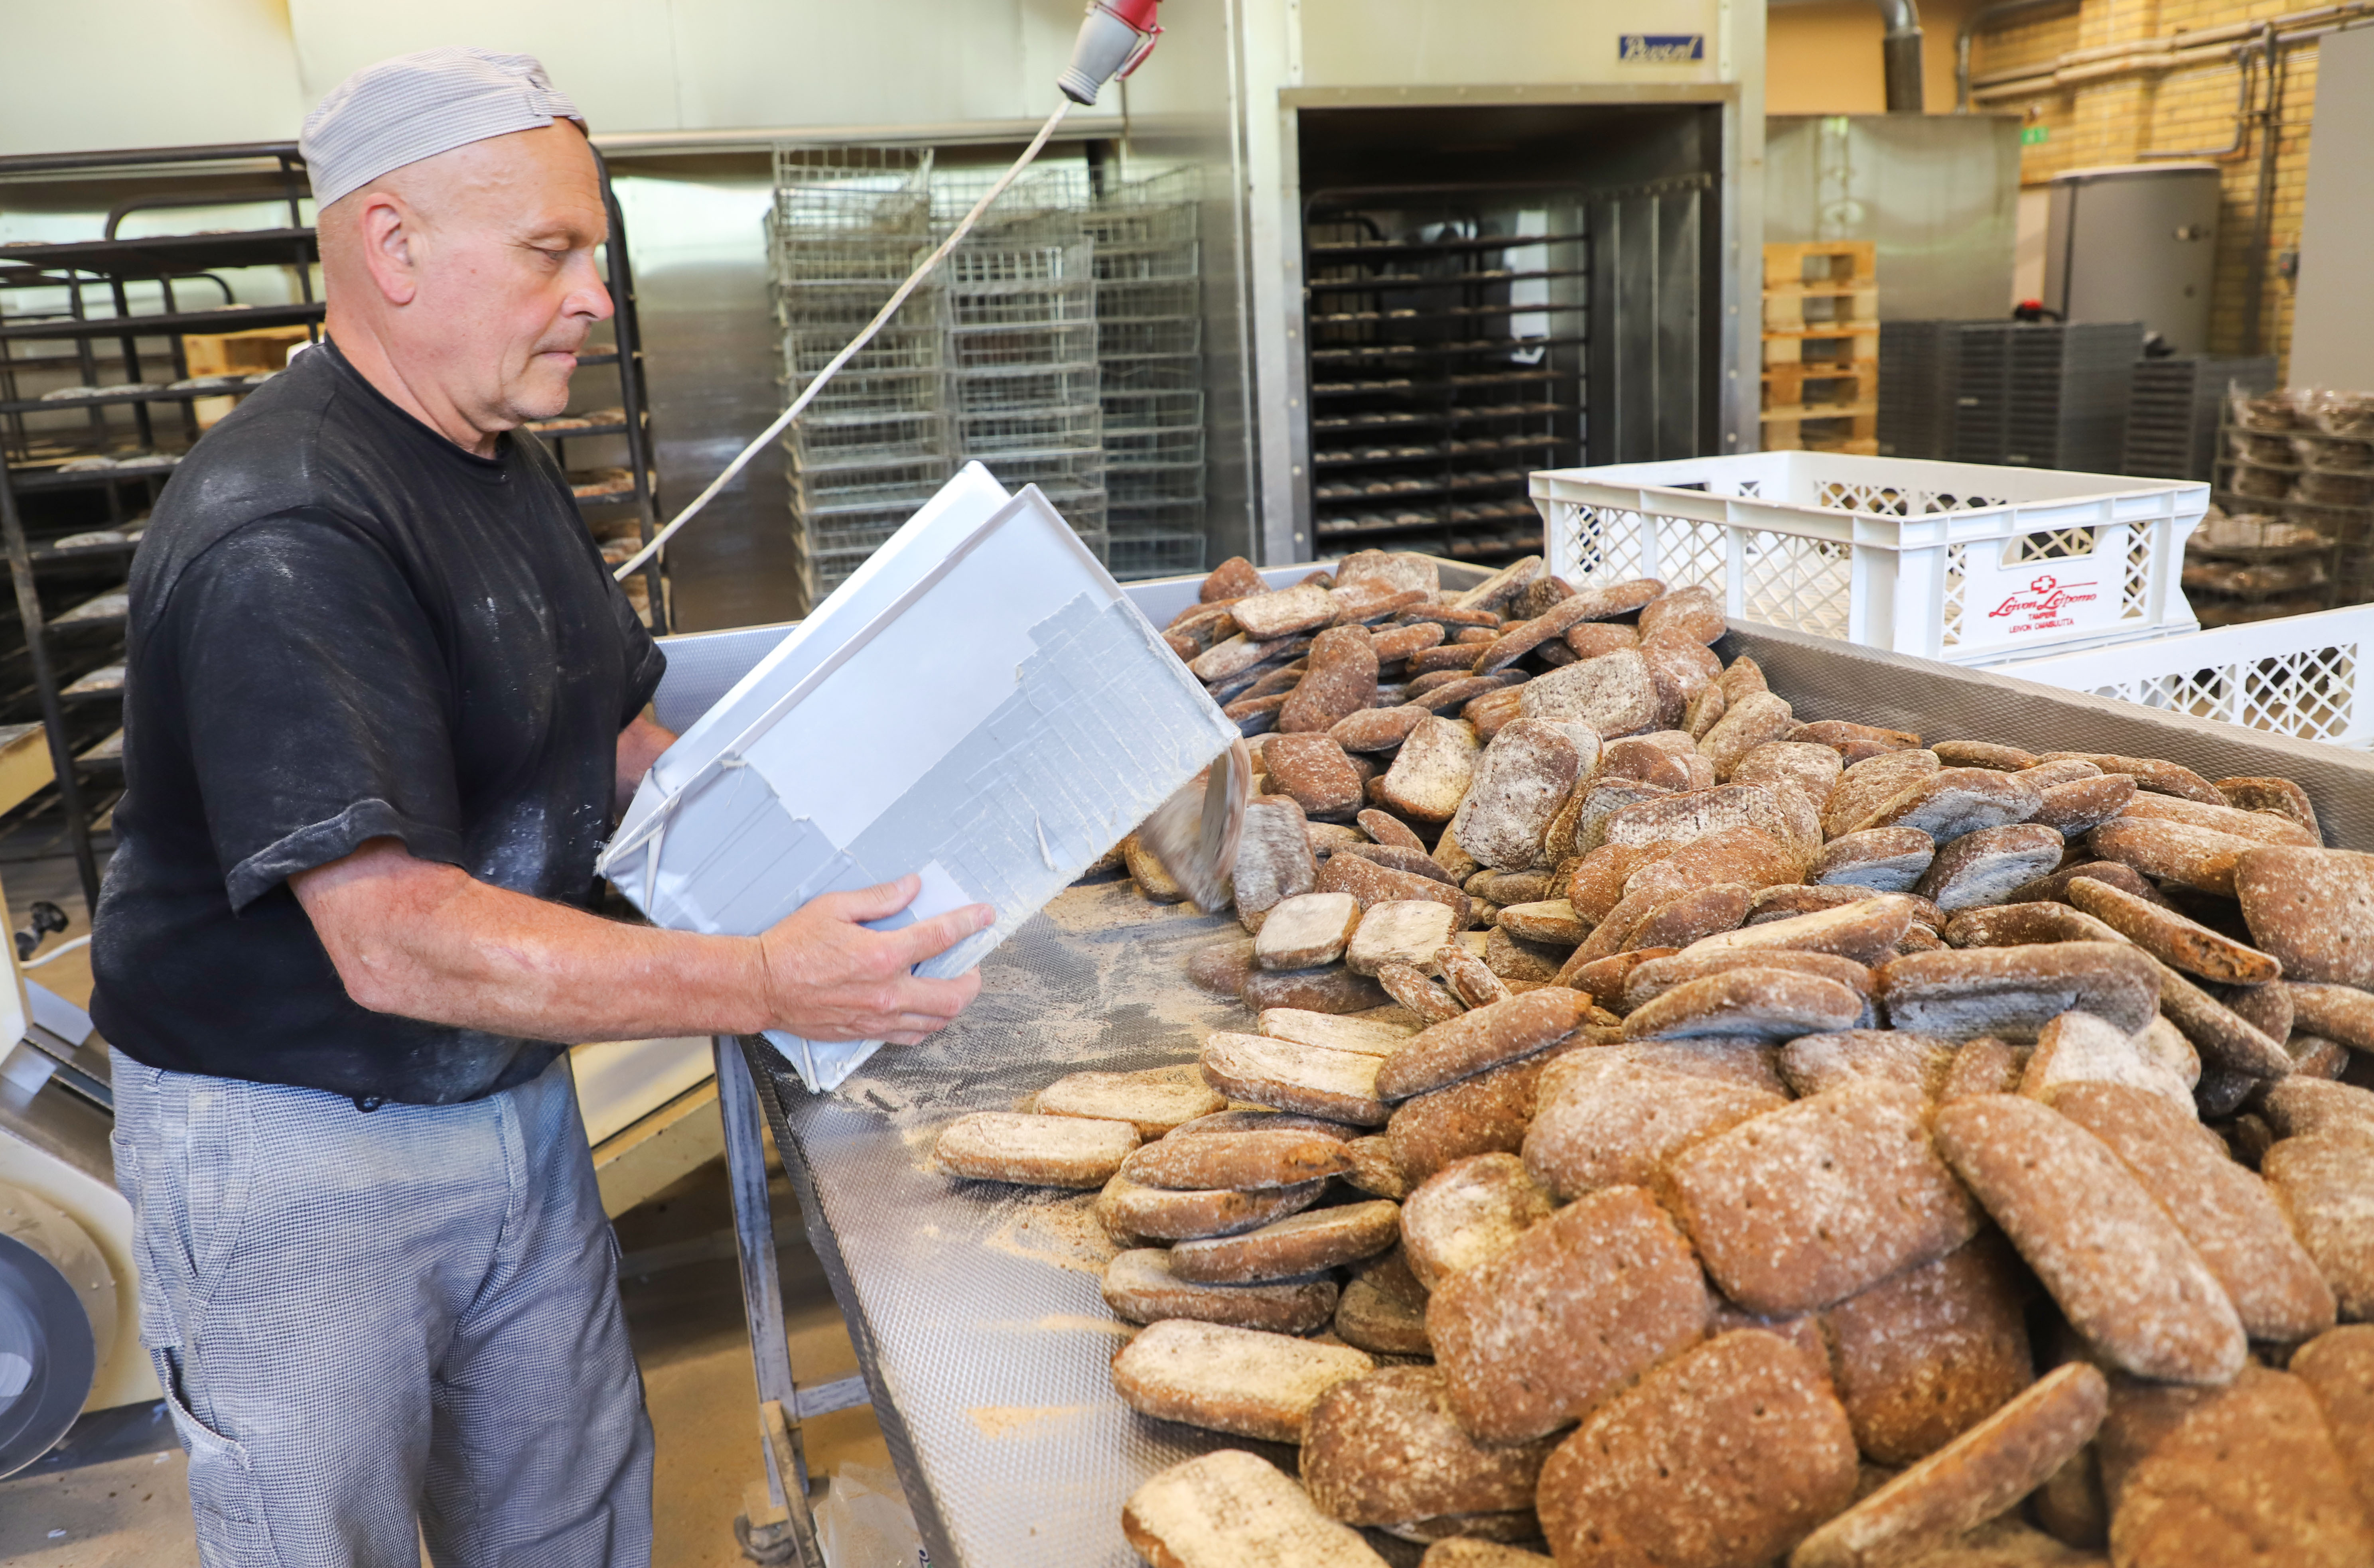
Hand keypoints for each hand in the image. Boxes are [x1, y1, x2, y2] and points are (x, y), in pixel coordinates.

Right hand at [755, 874, 994, 1043]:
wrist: (761, 986)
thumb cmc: (791, 946)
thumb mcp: (834, 907)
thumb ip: (879, 898)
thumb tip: (911, 888)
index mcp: (882, 955)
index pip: (941, 937)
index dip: (969, 924)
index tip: (983, 916)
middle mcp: (887, 992)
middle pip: (954, 995)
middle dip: (972, 978)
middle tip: (971, 964)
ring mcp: (878, 1017)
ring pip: (937, 1021)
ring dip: (953, 1003)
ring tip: (952, 986)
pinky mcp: (866, 1033)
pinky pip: (911, 1036)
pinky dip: (927, 1024)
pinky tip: (925, 1010)